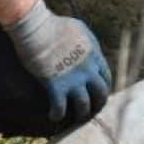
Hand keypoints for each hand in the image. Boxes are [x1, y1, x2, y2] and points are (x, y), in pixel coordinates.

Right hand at [7, 0, 111, 125]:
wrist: (37, 28)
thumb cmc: (54, 24)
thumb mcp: (79, 29)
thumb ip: (87, 41)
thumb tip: (89, 48)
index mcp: (94, 55)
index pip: (106, 76)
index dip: (104, 87)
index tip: (98, 92)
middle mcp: (88, 70)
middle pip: (100, 94)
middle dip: (98, 104)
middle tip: (91, 110)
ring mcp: (73, 80)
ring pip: (84, 106)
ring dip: (81, 115)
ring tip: (75, 118)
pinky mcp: (56, 86)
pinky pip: (60, 108)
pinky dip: (57, 115)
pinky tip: (54, 116)